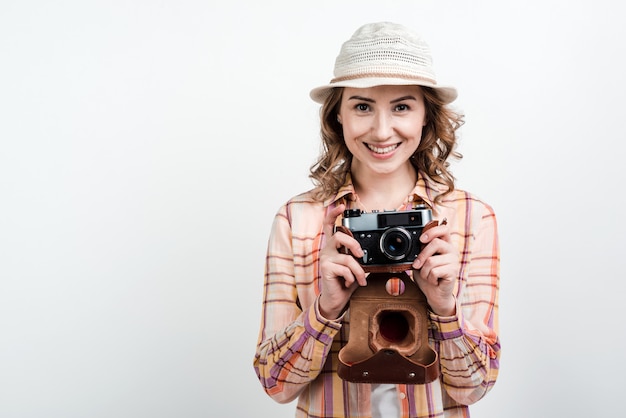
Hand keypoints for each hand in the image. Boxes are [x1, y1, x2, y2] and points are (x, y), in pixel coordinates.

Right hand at [318, 204, 366, 319]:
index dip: (334, 214)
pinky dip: (352, 277)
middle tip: (361, 255)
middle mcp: (327, 249)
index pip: (329, 226)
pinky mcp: (326, 268)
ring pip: (347, 257)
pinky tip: (349, 282)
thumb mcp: (355, 267)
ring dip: (358, 270)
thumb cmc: (346, 282)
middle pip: (339, 236)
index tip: (341, 206)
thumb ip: (359, 257)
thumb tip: (371, 253)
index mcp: (334, 246)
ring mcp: (325, 258)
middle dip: (354, 244)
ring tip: (361, 278)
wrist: (336, 299)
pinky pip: (345, 269)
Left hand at [412, 221, 458, 315]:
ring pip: (432, 260)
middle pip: (436, 243)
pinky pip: (435, 271)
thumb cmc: (428, 275)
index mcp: (445, 244)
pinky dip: (429, 278)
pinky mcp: (453, 272)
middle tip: (416, 265)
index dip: (432, 231)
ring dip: (424, 271)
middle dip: (421, 255)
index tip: (421, 239)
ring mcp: (454, 261)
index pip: (444, 229)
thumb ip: (421, 250)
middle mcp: (452, 250)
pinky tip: (434, 280)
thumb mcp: (422, 260)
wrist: (435, 294)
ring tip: (428, 276)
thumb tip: (416, 243)